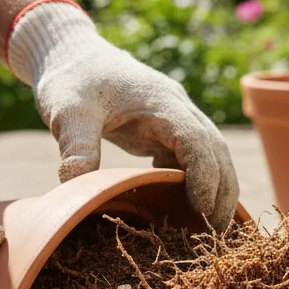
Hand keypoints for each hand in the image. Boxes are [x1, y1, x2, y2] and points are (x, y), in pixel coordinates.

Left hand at [6, 0, 239, 228]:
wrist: (71, 54)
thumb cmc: (70, 79)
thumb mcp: (66, 111)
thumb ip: (76, 146)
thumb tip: (75, 186)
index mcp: (161, 102)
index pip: (197, 141)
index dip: (205, 176)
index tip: (202, 211)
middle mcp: (178, 109)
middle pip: (216, 150)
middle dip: (222, 191)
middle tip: (218, 234)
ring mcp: (175, 119)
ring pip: (212, 154)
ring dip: (218, 188)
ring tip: (213, 229)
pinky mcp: (166, 130)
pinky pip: (194, 157)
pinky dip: (200, 182)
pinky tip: (190, 210)